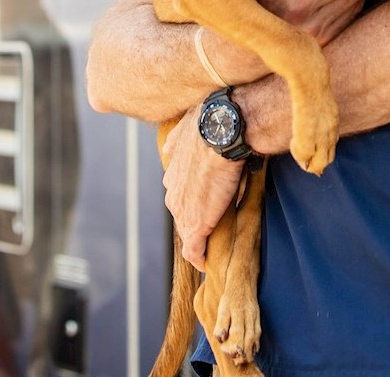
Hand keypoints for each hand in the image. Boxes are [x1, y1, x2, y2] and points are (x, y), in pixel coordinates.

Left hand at [161, 106, 242, 269]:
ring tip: (211, 244)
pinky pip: (194, 249)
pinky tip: (206, 262)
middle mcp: (172, 193)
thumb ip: (177, 141)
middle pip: (182, 212)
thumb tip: (169, 146)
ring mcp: (182, 211)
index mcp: (172, 175)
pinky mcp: (195, 226)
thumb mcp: (186, 129)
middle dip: (194, 217)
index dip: (193, 199)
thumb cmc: (209, 126)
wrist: (221, 132)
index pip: (180, 193)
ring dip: (199, 236)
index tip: (204, 203)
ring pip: (188, 229)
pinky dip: (200, 257)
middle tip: (212, 222)